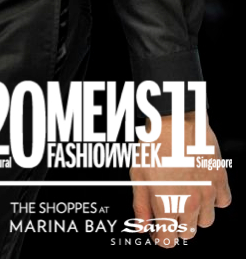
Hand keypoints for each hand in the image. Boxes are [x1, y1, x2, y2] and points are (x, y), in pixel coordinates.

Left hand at [130, 113, 231, 244]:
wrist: (175, 120)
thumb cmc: (154, 144)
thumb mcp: (137, 175)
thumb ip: (140, 205)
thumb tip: (142, 228)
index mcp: (166, 206)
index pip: (168, 241)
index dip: (160, 238)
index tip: (157, 230)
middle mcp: (189, 204)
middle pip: (187, 234)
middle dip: (176, 225)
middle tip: (170, 209)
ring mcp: (207, 194)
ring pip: (206, 222)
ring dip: (196, 215)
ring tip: (186, 197)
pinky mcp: (220, 181)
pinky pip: (223, 203)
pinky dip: (214, 200)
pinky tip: (202, 188)